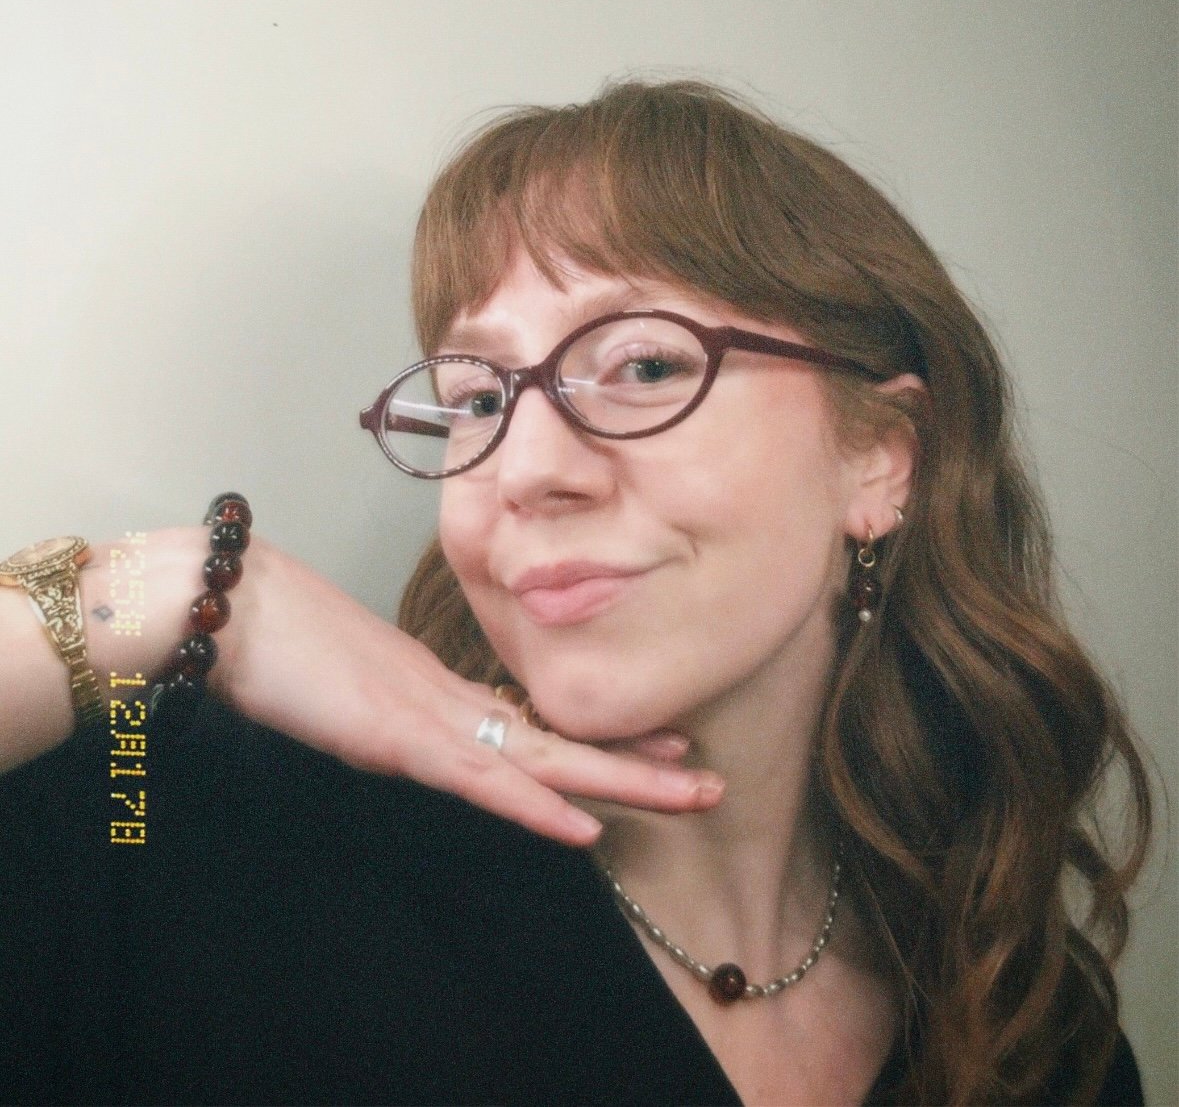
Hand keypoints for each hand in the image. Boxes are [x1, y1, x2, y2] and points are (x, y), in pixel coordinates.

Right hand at [217, 539, 723, 845]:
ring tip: (692, 791)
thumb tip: (409, 727)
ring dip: (620, 780)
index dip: (595, 742)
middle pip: (558, 738)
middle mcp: (449, 698)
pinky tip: (584, 828)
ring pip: (542, 756)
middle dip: (637, 762)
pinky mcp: (397, 734)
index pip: (531, 723)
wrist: (229, 601)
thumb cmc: (276, 636)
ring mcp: (428, 715)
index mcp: (438, 688)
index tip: (656, 749)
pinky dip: (534, 806)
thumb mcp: (346, 683)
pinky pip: (480, 778)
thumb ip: (388, 707)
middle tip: (707, 775)